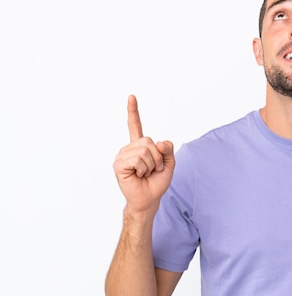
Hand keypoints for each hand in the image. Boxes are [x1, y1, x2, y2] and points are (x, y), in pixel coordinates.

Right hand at [113, 95, 174, 214]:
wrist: (149, 199)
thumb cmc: (156, 182)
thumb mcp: (169, 164)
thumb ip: (168, 150)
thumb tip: (159, 142)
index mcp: (140, 146)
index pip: (135, 126)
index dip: (133, 111)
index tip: (131, 96)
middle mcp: (129, 148)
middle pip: (149, 141)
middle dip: (157, 157)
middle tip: (152, 169)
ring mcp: (122, 156)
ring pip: (145, 150)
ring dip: (151, 165)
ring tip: (145, 173)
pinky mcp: (119, 164)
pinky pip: (138, 159)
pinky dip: (143, 169)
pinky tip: (138, 175)